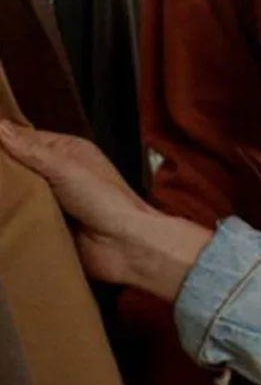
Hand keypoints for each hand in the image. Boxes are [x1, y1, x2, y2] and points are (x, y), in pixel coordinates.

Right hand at [0, 122, 210, 299]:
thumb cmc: (107, 201)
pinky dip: (5, 217)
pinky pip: (18, 217)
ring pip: (14, 193)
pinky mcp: (45, 225)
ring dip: (1, 196)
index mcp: (67, 152)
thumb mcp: (67, 168)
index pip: (25, 139)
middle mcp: (58, 173)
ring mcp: (51, 200)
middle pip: (17, 167)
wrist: (125, 245)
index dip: (1, 141)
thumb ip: (32, 150)